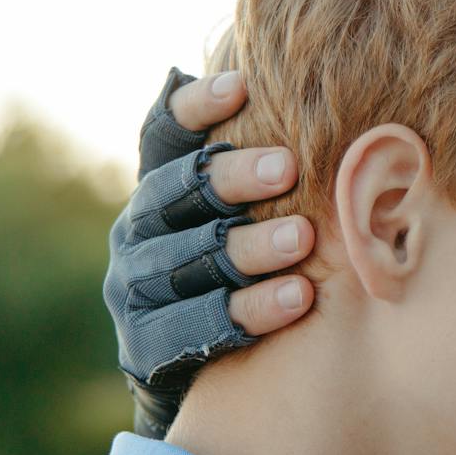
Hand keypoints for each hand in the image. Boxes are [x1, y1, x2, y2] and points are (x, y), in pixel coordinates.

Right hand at [103, 68, 314, 435]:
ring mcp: (136, 287)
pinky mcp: (146, 343)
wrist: (208, 370)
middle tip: (288, 168)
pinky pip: (194, 326)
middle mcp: (138, 228)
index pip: (165, 134)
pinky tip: (298, 297)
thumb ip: (272, 158)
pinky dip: (248, 310)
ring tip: (302, 239)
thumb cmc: (248, 261)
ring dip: (248, 248)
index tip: (243, 87)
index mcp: (161, 184)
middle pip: (177, 192)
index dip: (195, 107)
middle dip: (232, 178)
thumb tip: (319, 84)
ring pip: (188, 259)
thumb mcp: (251, 208)